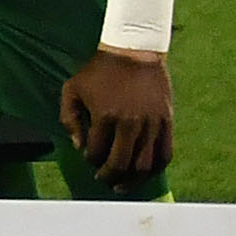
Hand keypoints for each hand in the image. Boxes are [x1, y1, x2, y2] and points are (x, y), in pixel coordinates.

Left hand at [60, 47, 172, 189]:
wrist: (134, 51)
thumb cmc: (99, 70)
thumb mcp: (72, 88)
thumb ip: (68, 118)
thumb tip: (78, 146)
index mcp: (104, 116)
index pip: (96, 153)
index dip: (91, 161)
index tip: (89, 159)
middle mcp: (130, 124)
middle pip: (120, 164)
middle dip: (109, 177)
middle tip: (103, 180)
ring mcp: (151, 124)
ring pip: (144, 165)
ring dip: (132, 180)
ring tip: (122, 185)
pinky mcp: (167, 122)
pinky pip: (165, 154)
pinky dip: (155, 169)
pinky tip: (145, 174)